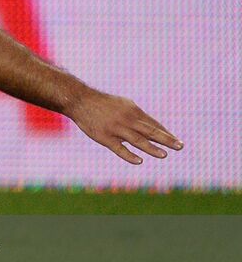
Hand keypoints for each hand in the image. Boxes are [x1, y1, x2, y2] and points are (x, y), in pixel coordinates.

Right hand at [67, 92, 182, 163]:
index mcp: (133, 110)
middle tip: (180, 146)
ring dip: (151, 148)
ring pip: (137, 140)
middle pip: (150, 131)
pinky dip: (129, 155)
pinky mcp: (104, 137)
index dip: (166, 133)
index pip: (153, 124)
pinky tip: (139, 161)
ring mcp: (115, 128)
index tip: (177, 141)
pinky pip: (118, 148)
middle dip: (166, 139)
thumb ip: (137, 116)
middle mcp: (126, 119)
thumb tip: (154, 126)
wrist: (80, 100)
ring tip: (165, 155)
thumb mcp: (123, 104)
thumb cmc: (103, 103)